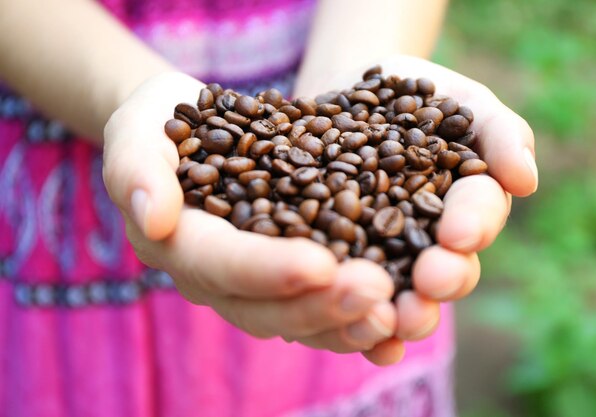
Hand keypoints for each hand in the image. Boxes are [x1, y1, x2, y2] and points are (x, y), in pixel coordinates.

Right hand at [103, 72, 398, 360]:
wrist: (188, 130)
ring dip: (347, 321)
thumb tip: (151, 217)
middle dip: (320, 304)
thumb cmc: (163, 123)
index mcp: (179, 244)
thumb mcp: (138, 127)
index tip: (319, 265)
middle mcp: (215, 277)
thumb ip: (135, 168)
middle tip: (378, 292)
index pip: (222, 265)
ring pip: (297, 319)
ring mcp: (251, 284)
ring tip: (396, 312)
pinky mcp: (284, 277)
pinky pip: (319, 307)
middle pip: (265, 307)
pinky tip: (397, 315)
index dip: (267, 270)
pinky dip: (355, 317)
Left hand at [295, 55, 537, 364]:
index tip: (459, 233)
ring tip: (391, 318)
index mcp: (465, 206)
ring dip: (399, 312)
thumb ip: (500, 134)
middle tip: (431, 282)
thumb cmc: (414, 93)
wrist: (346, 91)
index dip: (471, 226)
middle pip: (444, 271)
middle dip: (442, 279)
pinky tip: (344, 326)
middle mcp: (428, 241)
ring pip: (398, 293)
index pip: (476, 219)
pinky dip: (348, 316)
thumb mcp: (462, 101)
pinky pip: (344, 291)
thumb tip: (526, 180)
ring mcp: (381, 253)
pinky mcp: (335, 258)